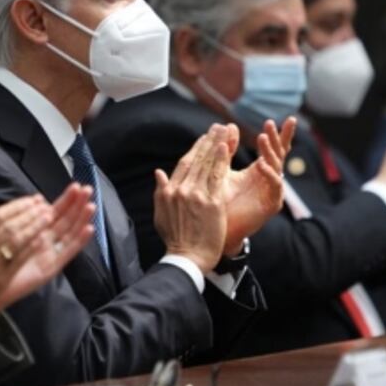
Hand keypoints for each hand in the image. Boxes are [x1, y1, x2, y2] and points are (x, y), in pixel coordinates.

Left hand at [0, 183, 95, 307]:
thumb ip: (10, 217)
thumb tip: (35, 199)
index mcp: (32, 233)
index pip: (53, 213)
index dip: (65, 200)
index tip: (75, 186)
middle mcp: (43, 243)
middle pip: (64, 220)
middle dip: (76, 205)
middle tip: (87, 189)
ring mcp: (47, 255)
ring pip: (69, 234)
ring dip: (81, 219)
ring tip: (91, 204)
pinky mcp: (49, 268)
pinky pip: (67, 253)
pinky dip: (79, 241)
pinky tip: (88, 229)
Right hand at [0, 195, 55, 326]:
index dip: (16, 206)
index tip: (31, 199)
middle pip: (10, 226)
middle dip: (29, 213)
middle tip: (43, 204)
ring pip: (17, 240)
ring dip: (35, 226)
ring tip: (48, 216)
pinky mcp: (2, 280)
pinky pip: (20, 260)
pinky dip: (32, 247)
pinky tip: (42, 238)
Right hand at [153, 124, 230, 273]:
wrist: (187, 259)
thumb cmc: (175, 240)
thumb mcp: (161, 215)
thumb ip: (160, 191)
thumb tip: (158, 172)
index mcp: (168, 191)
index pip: (184, 164)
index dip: (195, 149)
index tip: (204, 139)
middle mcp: (181, 190)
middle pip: (196, 160)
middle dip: (207, 141)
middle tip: (217, 127)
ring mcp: (196, 195)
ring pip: (207, 164)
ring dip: (216, 145)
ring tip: (225, 130)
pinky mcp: (211, 202)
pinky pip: (217, 176)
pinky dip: (221, 160)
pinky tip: (226, 146)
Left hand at [220, 117, 295, 255]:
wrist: (218, 230)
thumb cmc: (220, 201)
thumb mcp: (222, 170)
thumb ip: (227, 150)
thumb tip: (229, 125)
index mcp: (260, 171)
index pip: (272, 149)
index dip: (276, 134)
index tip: (274, 118)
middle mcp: (269, 180)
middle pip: (279, 154)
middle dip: (278, 138)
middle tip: (273, 122)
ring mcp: (272, 192)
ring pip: (276, 167)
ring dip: (270, 151)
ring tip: (263, 137)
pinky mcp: (271, 205)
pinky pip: (275, 186)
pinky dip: (270, 174)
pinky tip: (262, 165)